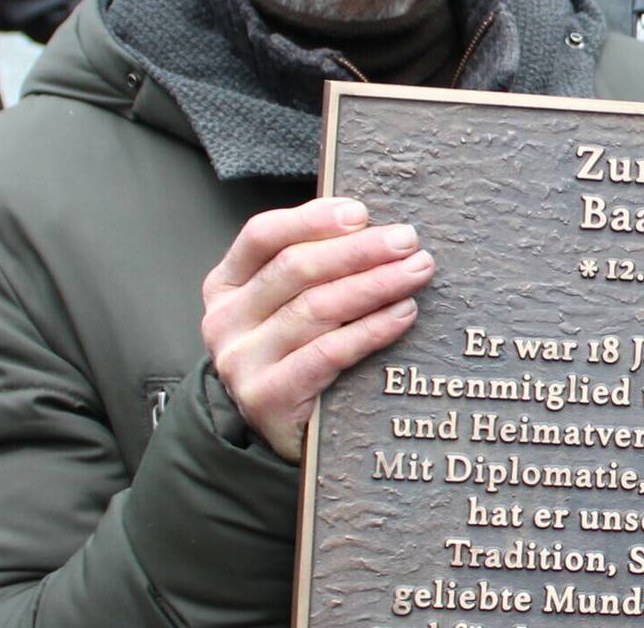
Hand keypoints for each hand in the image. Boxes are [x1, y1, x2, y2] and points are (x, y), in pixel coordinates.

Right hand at [200, 198, 434, 460]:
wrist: (280, 430)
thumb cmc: (296, 351)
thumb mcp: (289, 303)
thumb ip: (317, 265)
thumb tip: (376, 225)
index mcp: (228, 284)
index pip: (262, 236)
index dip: (312, 219)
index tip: (360, 212)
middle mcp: (226, 320)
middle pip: (295, 268)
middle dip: (359, 250)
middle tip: (408, 240)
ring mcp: (241, 360)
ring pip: (316, 307)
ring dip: (375, 284)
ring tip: (417, 270)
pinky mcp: (267, 397)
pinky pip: (328, 353)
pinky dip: (372, 329)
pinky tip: (404, 313)